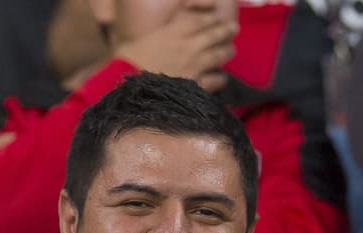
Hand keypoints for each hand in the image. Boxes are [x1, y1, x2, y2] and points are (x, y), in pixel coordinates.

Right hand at [114, 0, 237, 92]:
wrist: (129, 86)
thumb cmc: (129, 61)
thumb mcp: (145, 37)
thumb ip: (163, 31)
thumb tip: (172, 31)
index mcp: (174, 31)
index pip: (201, 19)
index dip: (213, 17)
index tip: (218, 17)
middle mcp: (188, 46)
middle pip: (215, 34)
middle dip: (226, 30)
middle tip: (233, 29)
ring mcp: (194, 65)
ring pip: (220, 54)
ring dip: (226, 51)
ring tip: (229, 50)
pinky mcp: (196, 85)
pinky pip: (217, 80)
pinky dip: (220, 77)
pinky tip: (220, 77)